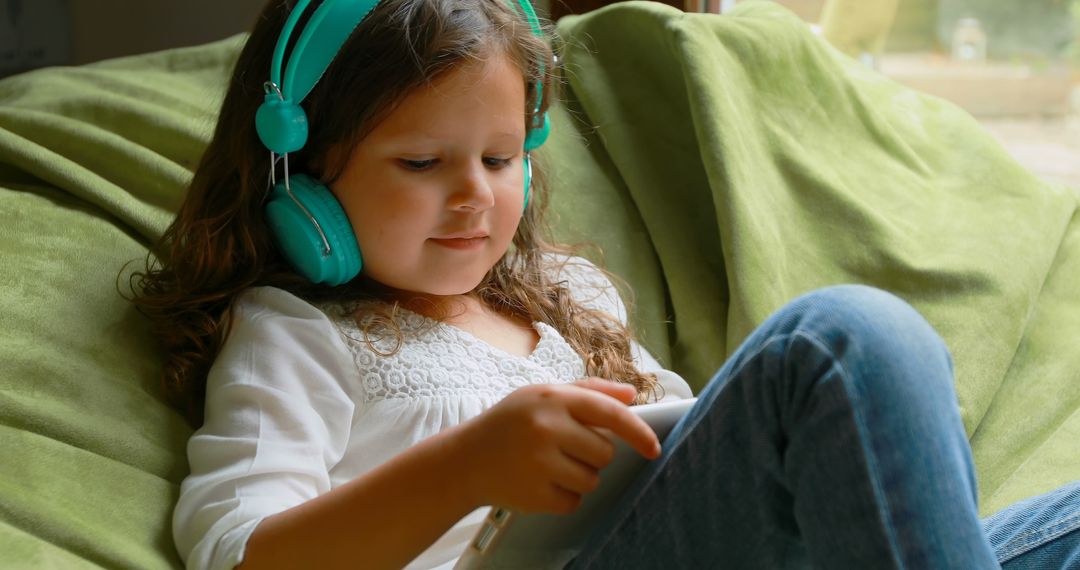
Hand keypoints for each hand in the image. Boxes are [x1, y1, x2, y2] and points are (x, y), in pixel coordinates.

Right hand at [453, 378, 660, 514]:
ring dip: (578, 476)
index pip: (610, 415)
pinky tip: (539, 481)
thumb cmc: (510, 423)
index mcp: (553, 398)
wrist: (465, 459)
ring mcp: (540, 463)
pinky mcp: (535, 495)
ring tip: (548, 464)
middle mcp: (547, 428)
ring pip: (592, 480)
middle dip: (592, 454)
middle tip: (563, 447)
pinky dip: (563, 496)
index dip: (638, 432)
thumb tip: (630, 397)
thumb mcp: (543, 395)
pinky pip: (573, 501)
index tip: (653, 448)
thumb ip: (589, 391)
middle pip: (605, 453)